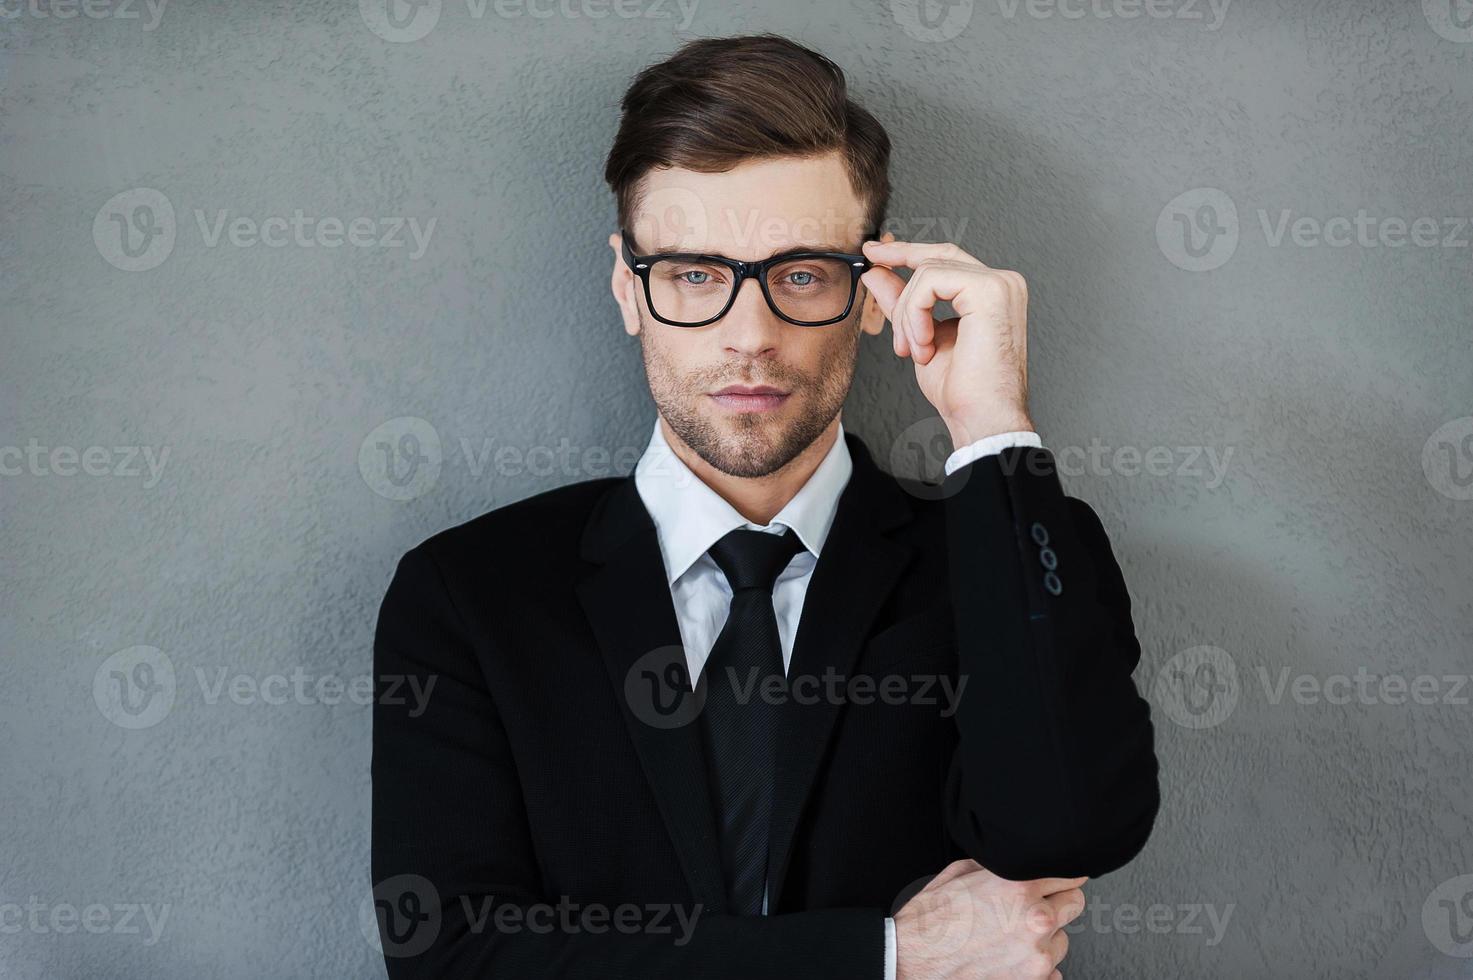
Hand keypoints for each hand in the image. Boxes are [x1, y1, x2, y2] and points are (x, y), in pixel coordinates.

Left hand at [860, 239, 1033, 447]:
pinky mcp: (990, 291)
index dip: (909, 252)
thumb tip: (876, 273)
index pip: (947, 259)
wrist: (981, 419)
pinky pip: (931, 282)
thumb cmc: (961, 390)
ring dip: (907, 314)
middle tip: (869, 264)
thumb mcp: (921, 337)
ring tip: (913, 351)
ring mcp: (1000, 284)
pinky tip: (924, 345)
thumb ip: (903, 303)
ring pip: (928, 272)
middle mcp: (1002, 283)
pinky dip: (915, 314)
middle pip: (939, 255)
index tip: (874, 254)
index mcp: (992, 293)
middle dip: (899, 258)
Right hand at [894, 859, 1086, 979]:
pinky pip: (1052, 971)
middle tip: (1029, 907)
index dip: (1057, 875)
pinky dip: (1035, 965)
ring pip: (1062, 939)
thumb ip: (996, 866)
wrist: (909, 961)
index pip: (1069, 873)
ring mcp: (1037, 955)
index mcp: (1017, 886)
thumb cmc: (929, 922)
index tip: (1053, 880)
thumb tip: (1014, 860)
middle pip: (1074, 903)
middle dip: (1055, 903)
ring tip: (1009, 937)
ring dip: (1044, 938)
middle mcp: (1034, 920)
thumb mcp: (957, 874)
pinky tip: (1008, 958)